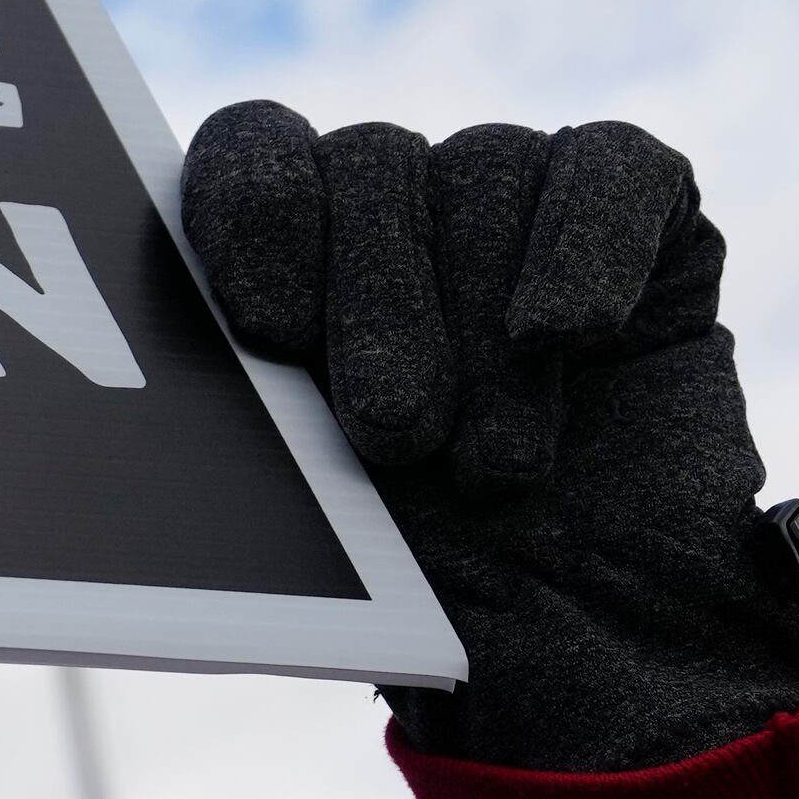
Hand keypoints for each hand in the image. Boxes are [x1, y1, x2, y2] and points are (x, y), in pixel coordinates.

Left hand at [181, 103, 798, 771]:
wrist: (594, 645)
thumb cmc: (427, 586)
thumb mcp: (307, 518)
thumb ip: (240, 421)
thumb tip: (148, 358)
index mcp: (293, 257)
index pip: (250, 153)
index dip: (251, 212)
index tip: (266, 328)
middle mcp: (400, 208)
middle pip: (367, 164)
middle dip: (377, 306)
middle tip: (392, 437)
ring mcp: (523, 201)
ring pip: (486, 168)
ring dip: (480, 323)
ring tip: (495, 467)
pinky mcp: (649, 214)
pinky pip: (612, 169)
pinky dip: (588, 247)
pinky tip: (569, 332)